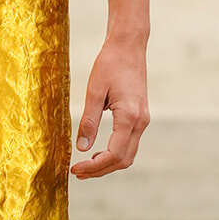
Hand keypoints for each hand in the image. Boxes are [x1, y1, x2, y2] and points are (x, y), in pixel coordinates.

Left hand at [70, 36, 150, 178]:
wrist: (129, 46)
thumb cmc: (110, 64)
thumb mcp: (94, 91)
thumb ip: (89, 120)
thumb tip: (82, 148)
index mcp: (130, 116)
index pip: (114, 154)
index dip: (94, 166)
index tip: (75, 168)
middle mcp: (141, 122)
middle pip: (123, 159)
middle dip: (100, 170)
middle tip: (77, 172)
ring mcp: (143, 120)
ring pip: (128, 154)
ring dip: (108, 164)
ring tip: (85, 166)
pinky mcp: (140, 117)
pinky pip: (129, 143)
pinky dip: (115, 153)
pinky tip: (98, 152)